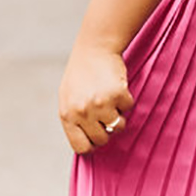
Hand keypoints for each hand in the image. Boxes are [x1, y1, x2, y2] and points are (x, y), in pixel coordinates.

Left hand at [59, 39, 132, 154]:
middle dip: (107, 128)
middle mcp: (82, 112)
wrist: (94, 47)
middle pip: (102, 139)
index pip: (81, 147)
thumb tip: (87, 142)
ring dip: (118, 114)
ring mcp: (100, 104)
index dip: (92, 143)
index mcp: (67, 115)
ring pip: (118, 126)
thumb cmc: (81, 73)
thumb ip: (75, 119)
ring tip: (110, 97)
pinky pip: (128, 108)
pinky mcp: (117, 95)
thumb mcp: (68, 98)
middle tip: (106, 111)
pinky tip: (116, 86)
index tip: (97, 134)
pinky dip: (126, 99)